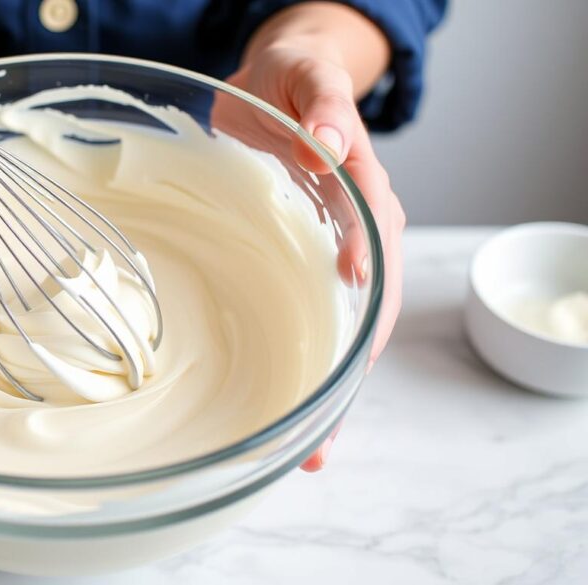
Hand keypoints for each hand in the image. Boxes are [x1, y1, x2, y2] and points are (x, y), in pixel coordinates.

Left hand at [225, 13, 404, 470]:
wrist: (277, 82)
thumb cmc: (295, 80)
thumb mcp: (308, 78)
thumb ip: (322, 107)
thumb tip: (329, 145)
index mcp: (364, 194)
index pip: (376, 253)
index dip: (366, 302)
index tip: (351, 347)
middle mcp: (353, 236)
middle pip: (362, 317)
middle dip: (342, 379)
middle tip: (318, 444)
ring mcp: (322, 256)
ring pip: (331, 331)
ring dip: (319, 390)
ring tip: (302, 453)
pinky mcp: (290, 263)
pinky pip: (296, 318)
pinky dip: (290, 361)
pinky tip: (276, 407)